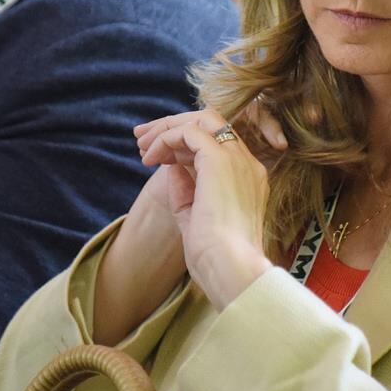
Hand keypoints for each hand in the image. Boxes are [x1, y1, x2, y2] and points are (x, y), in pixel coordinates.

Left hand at [135, 108, 279, 310]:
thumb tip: (171, 166)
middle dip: (174, 125)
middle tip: (142, 138)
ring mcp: (237, 160)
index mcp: (248, 180)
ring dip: (167, 128)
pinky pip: (189, 132)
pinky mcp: (219, 161)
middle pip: (211, 123)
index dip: (184, 144)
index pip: (217, 145)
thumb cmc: (216, 258)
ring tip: (142, 146)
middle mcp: (247, 164)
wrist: (231, 270)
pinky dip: (166, 140)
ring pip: (202, 120)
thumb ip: (186, 191)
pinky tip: (151, 158)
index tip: (157, 156)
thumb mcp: (195, 219)